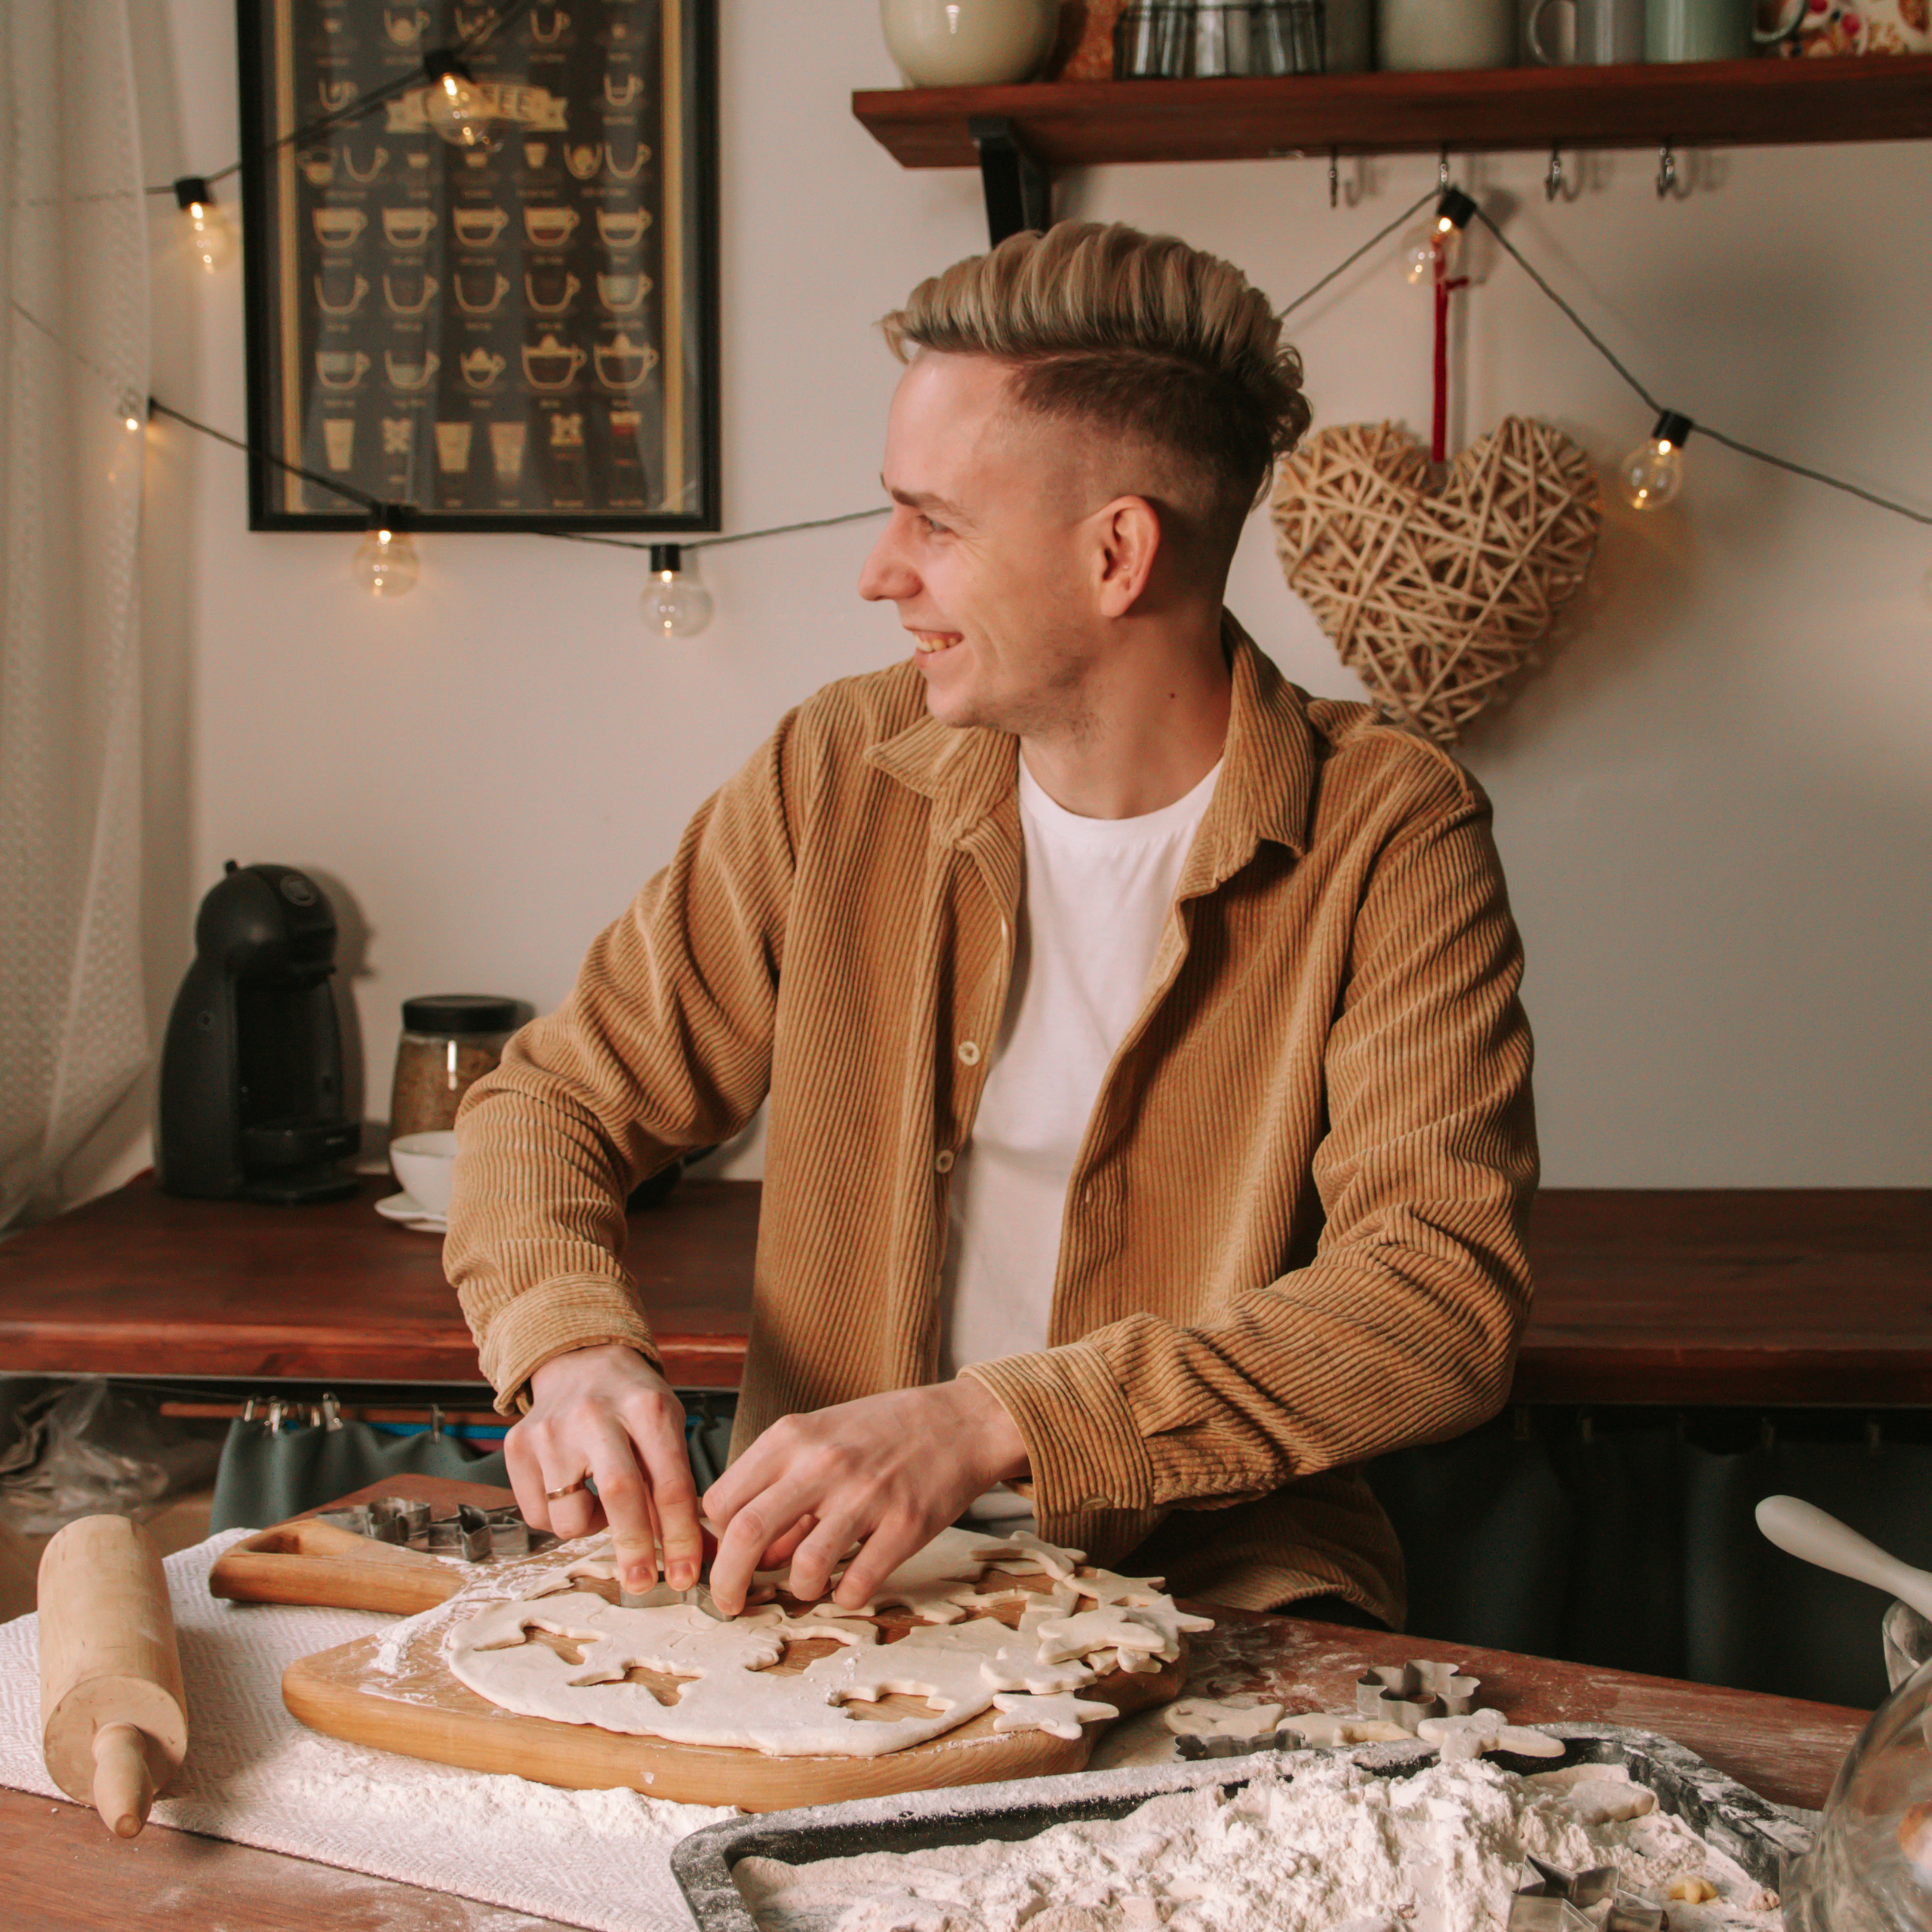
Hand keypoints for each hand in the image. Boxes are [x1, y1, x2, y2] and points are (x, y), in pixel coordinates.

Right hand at [505, 1343, 703, 1594]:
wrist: (580, 1359)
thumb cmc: (632, 1402)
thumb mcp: (665, 1428)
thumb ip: (674, 1488)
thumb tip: (692, 1556)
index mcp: (646, 1408)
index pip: (670, 1483)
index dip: (681, 1536)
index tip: (685, 1575)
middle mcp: (596, 1415)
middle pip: (619, 1494)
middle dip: (634, 1548)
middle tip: (642, 1584)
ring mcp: (551, 1429)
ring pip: (569, 1517)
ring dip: (592, 1528)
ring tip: (600, 1502)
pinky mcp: (517, 1444)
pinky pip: (537, 1514)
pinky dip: (559, 1517)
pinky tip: (571, 1488)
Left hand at [700, 1378, 1027, 1617]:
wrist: (959, 1421)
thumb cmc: (882, 1431)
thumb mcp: (820, 1437)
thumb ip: (781, 1487)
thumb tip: (754, 1554)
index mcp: (792, 1436)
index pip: (722, 1500)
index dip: (716, 1538)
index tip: (726, 1556)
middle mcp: (822, 1463)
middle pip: (747, 1534)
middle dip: (727, 1583)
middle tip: (731, 1603)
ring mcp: (865, 1495)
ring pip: (802, 1568)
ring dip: (797, 1591)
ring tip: (809, 1586)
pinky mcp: (905, 1525)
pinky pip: (857, 1584)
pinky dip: (845, 1597)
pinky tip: (849, 1585)